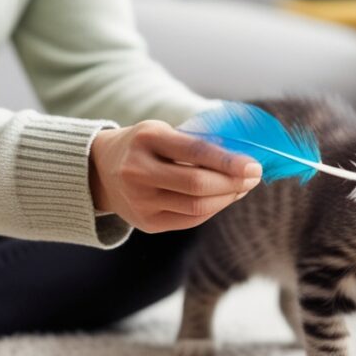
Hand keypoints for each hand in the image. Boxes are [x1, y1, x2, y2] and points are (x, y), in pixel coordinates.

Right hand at [89, 120, 260, 232]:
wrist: (101, 171)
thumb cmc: (144, 146)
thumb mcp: (163, 132)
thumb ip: (197, 143)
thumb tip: (243, 157)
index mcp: (147, 139)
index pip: (195, 152)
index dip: (229, 161)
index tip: (254, 165)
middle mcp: (138, 172)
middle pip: (198, 186)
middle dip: (233, 183)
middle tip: (254, 176)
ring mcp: (140, 201)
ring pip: (197, 207)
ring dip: (228, 198)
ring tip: (242, 187)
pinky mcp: (146, 223)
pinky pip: (191, 220)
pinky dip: (214, 209)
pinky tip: (224, 198)